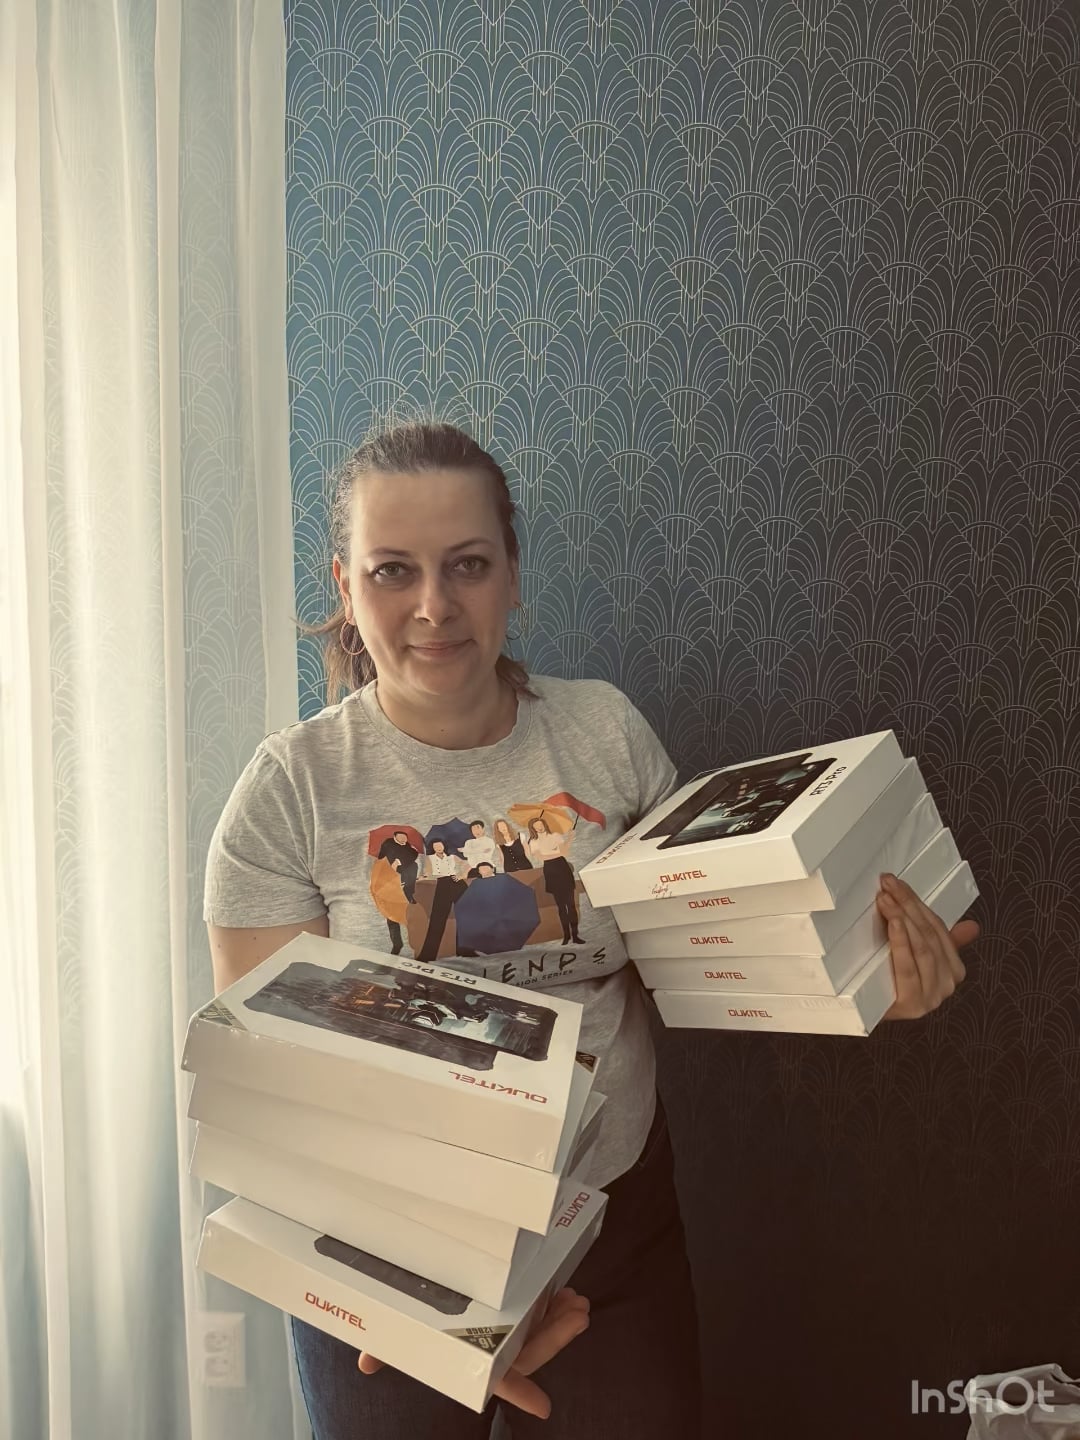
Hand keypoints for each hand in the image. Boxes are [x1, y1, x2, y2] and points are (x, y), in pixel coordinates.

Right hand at [357, 1286, 589, 1418]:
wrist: (415, 1289)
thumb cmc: (411, 1319)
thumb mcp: (399, 1331)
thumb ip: (387, 1347)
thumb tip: (365, 1362)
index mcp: (469, 1358)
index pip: (494, 1379)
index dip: (519, 1392)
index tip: (543, 1407)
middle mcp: (491, 1348)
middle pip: (528, 1352)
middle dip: (555, 1336)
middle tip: (578, 1314)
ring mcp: (506, 1329)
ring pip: (539, 1334)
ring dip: (561, 1321)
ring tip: (578, 1302)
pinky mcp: (515, 1306)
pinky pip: (539, 1313)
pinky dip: (553, 1304)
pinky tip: (564, 1292)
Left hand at [877, 872, 979, 1019]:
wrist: (866, 1014)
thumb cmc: (891, 980)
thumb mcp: (916, 956)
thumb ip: (943, 940)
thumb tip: (972, 927)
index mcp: (954, 969)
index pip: (938, 927)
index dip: (917, 902)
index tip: (897, 882)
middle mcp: (948, 983)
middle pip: (929, 934)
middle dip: (908, 905)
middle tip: (887, 885)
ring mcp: (932, 996)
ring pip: (922, 948)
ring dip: (903, 919)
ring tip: (886, 900)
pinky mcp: (913, 1004)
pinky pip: (908, 968)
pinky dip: (901, 943)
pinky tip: (893, 924)